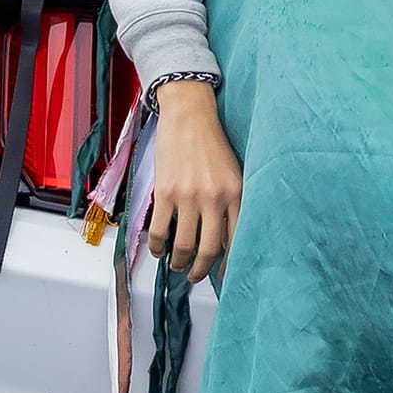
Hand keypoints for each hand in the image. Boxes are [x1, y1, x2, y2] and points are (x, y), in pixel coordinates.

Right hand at [147, 79, 243, 281]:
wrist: (190, 115)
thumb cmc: (213, 143)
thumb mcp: (234, 173)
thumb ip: (232, 203)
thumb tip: (225, 239)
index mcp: (236, 194)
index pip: (236, 240)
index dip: (227, 265)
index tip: (221, 275)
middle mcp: (214, 198)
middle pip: (208, 250)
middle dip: (200, 271)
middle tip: (195, 276)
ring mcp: (189, 196)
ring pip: (183, 246)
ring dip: (178, 262)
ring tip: (176, 264)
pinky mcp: (166, 193)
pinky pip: (159, 231)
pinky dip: (156, 247)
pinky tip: (157, 249)